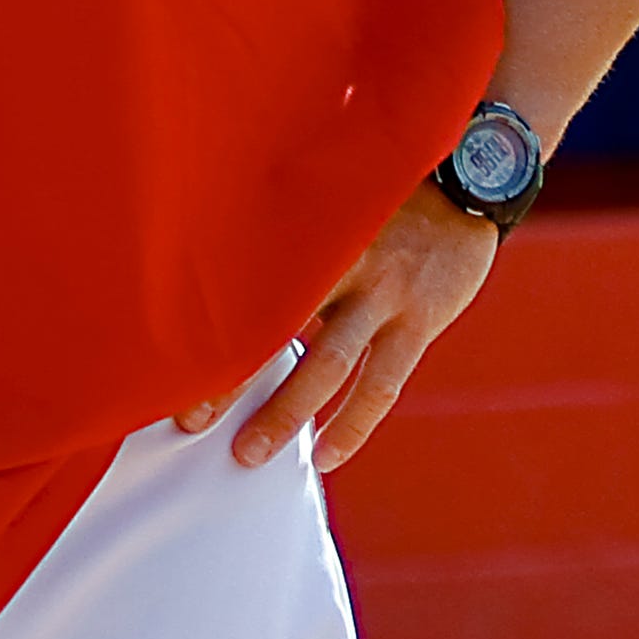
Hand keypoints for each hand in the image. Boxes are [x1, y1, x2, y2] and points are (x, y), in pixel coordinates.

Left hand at [178, 185, 499, 471]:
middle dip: (232, 380)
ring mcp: (386, 294)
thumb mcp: (335, 199)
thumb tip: (228, 271)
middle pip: (276, 328)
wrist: (471, 182)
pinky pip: (382, 385)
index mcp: (312, 231)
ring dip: (287, 413)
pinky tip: (327, 455)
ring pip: (329, 365)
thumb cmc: (388, 196)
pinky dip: (352, 425)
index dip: (208, 326)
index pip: (248, 284)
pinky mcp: (421, 320)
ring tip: (251, 454)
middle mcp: (345, 262)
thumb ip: (292, 235)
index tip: (166, 363)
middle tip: (189, 423)